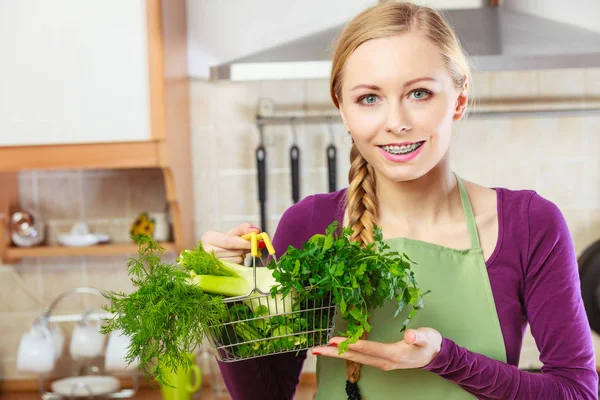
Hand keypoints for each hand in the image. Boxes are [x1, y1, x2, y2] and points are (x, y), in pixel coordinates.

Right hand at [200, 223, 259, 263]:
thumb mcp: (233, 232)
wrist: (216, 251)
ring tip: (238, 251)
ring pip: (236, 260)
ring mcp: (211, 263)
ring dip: (242, 255)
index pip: (228, 242)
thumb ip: (244, 229)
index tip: (253, 243)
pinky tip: (235, 257)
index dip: (243, 243)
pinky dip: (238, 261)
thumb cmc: (225, 241)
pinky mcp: (217, 271)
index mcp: (209, 238)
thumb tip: (256, 230)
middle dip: (245, 248)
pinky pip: (236, 266)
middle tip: (252, 246)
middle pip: (233, 251)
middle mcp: (207, 250)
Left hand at [311, 327, 441, 370]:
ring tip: (319, 350)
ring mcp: (382, 362)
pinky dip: (345, 353)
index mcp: (393, 354)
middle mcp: (384, 361)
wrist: (436, 355)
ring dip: (336, 354)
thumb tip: (410, 335)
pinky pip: (360, 357)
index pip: (368, 349)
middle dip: (335, 353)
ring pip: (355, 358)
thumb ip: (419, 336)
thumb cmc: (431, 343)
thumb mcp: (428, 337)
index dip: (351, 344)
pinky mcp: (381, 360)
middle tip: (316, 349)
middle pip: (356, 357)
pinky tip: (336, 349)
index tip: (334, 340)